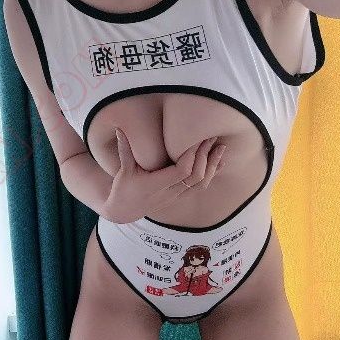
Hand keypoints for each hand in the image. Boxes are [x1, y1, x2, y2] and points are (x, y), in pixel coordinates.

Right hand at [101, 129, 227, 223]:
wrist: (125, 210)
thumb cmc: (123, 189)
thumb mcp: (123, 170)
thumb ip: (125, 149)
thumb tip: (119, 128)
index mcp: (156, 186)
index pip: (181, 171)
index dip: (191, 155)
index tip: (196, 138)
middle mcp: (169, 193)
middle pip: (195, 177)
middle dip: (205, 156)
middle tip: (211, 137)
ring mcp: (176, 196)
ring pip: (202, 183)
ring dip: (213, 165)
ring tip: (220, 147)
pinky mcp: (180, 197)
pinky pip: (200, 187)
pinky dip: (212, 174)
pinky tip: (220, 161)